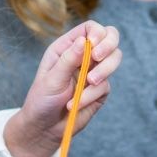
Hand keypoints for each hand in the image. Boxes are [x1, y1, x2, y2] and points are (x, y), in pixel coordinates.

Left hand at [5, 20, 121, 156]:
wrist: (44, 128)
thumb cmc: (41, 100)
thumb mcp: (52, 78)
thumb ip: (69, 59)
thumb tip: (84, 40)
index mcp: (67, 47)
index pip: (90, 29)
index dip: (97, 32)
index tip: (94, 46)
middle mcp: (82, 56)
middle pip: (110, 38)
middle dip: (108, 46)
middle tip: (98, 58)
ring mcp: (93, 72)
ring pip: (114, 59)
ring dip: (104, 70)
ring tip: (89, 83)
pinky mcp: (100, 90)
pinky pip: (105, 86)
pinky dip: (92, 95)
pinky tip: (76, 104)